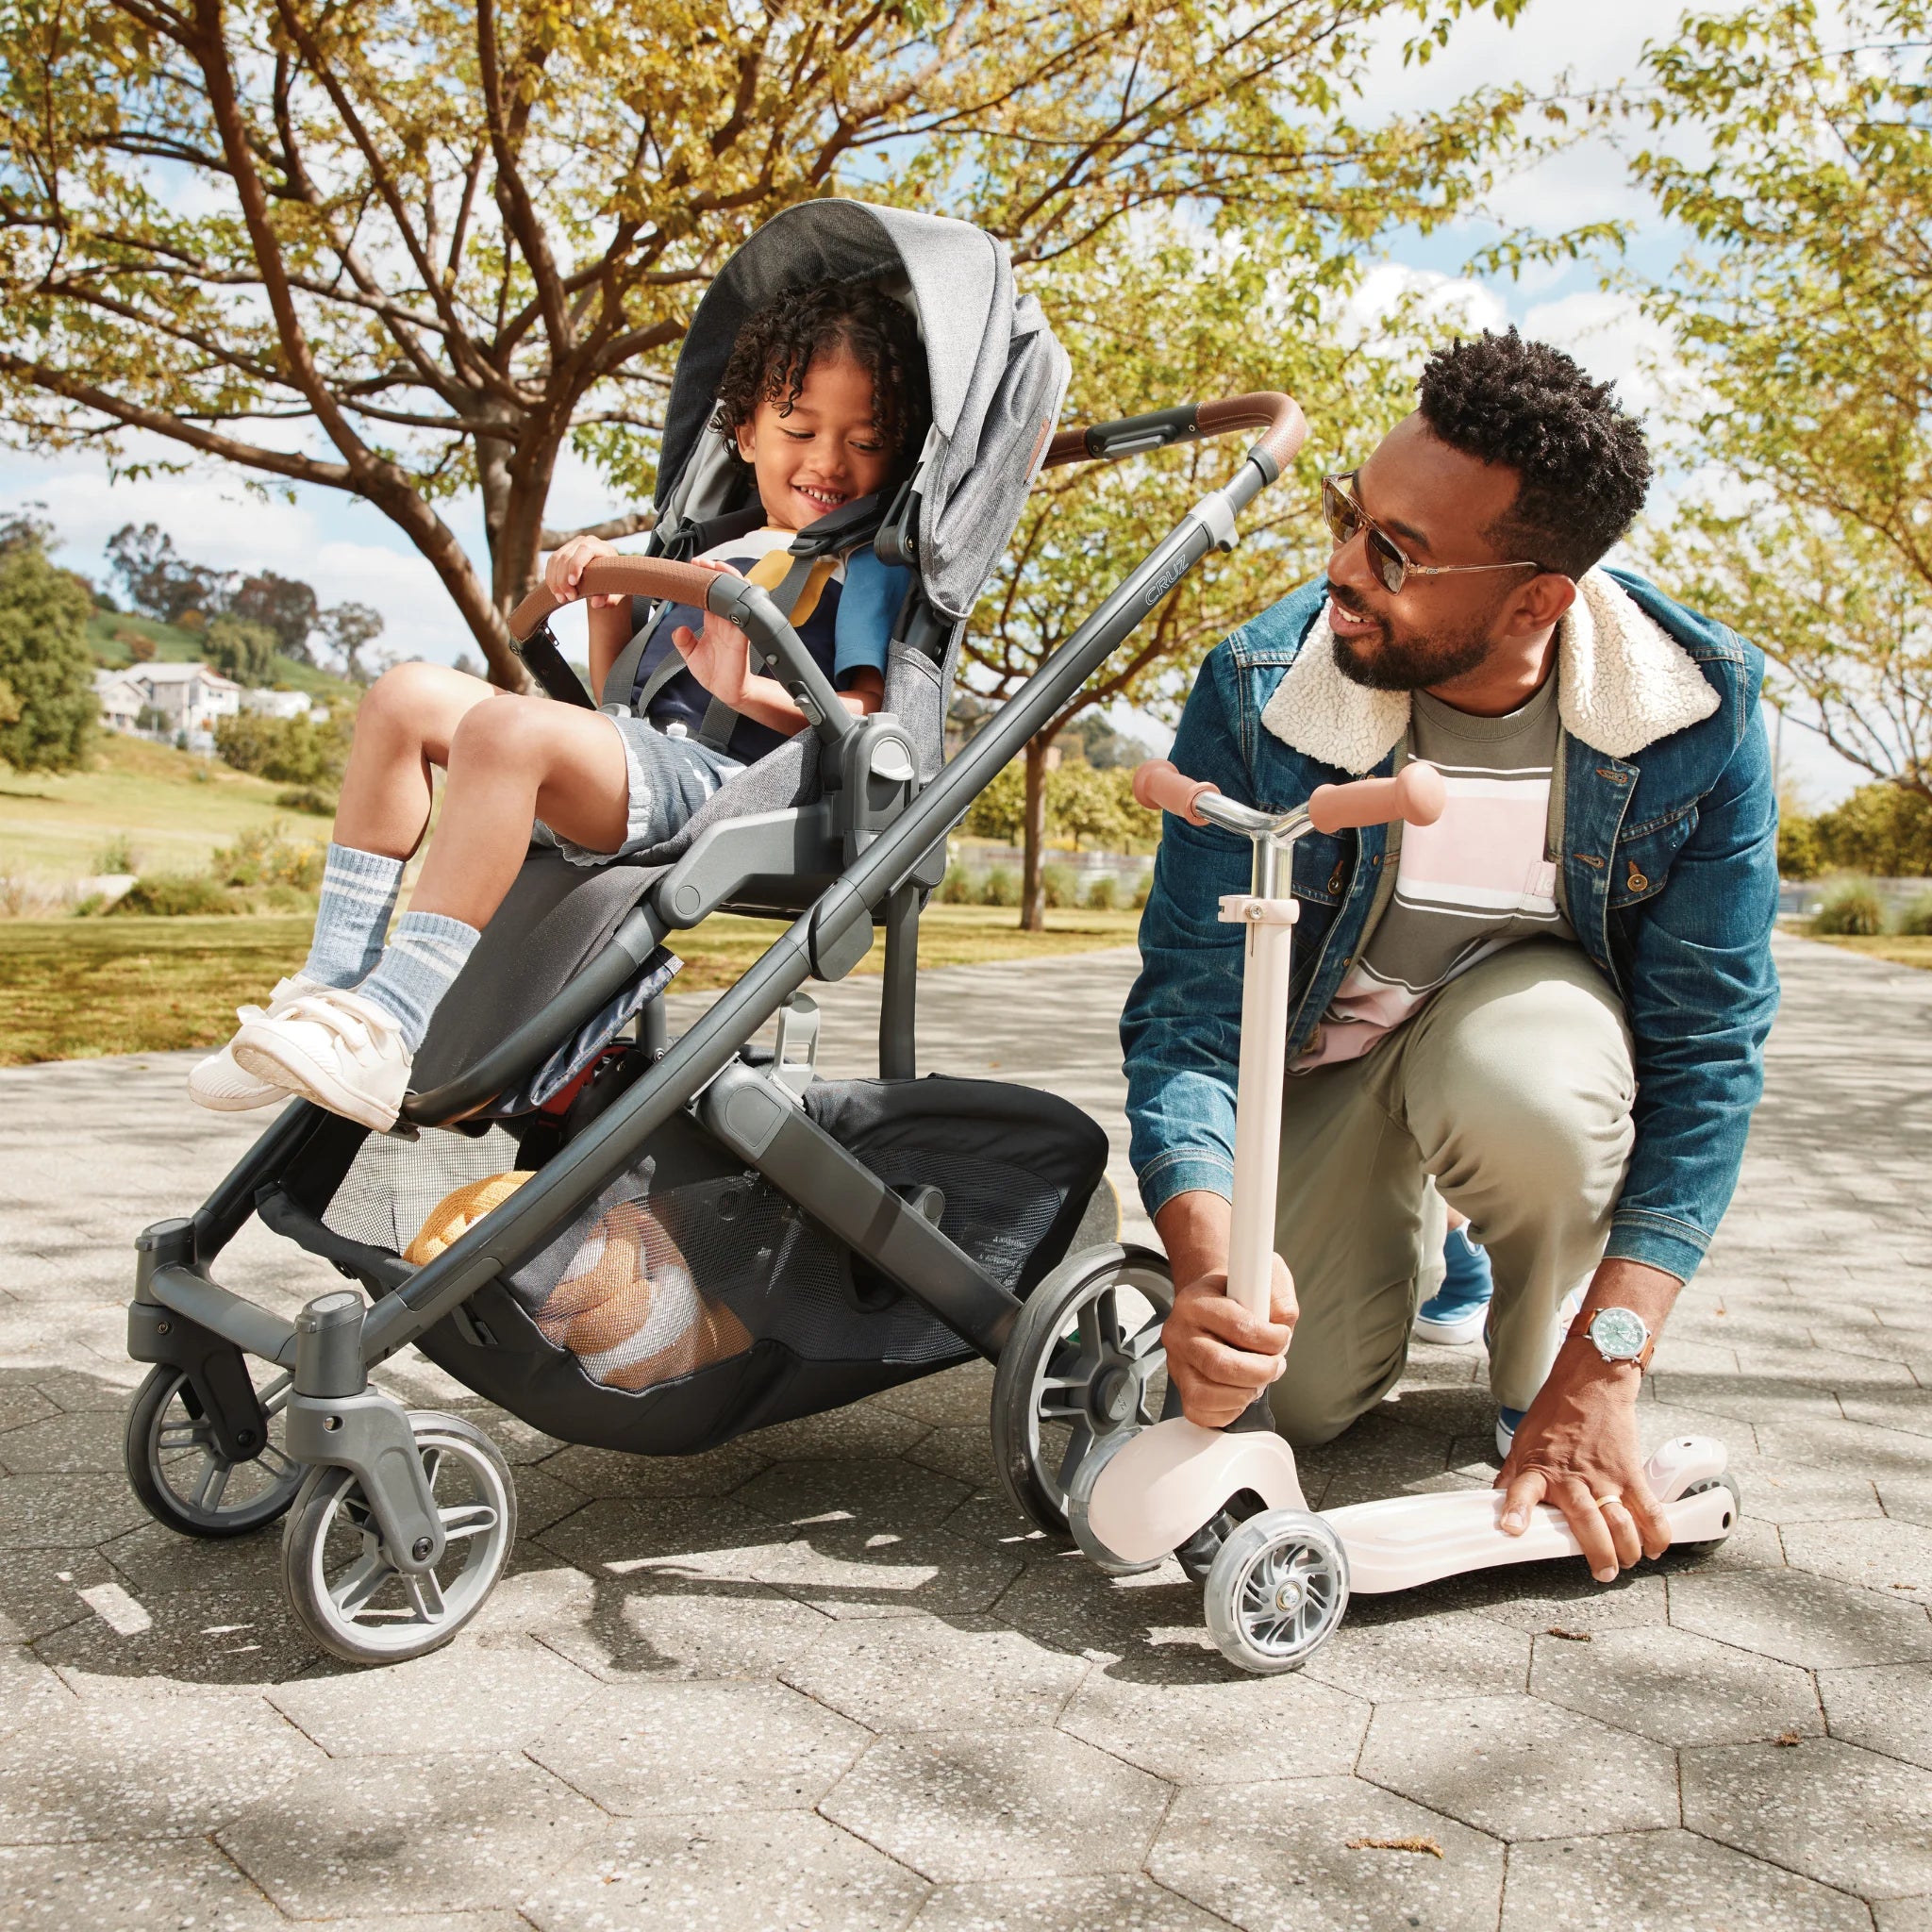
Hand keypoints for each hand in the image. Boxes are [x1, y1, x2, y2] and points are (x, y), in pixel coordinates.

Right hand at [543, 535, 627, 609]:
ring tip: (561, 599)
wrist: (607, 573)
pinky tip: (556, 592)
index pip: (585, 550)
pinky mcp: (562, 552)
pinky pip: (551, 564)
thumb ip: (609, 598)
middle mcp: (584, 542)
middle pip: (567, 556)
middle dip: (564, 579)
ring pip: (555, 560)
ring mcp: (571, 545)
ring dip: (555, 581)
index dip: (576, 565)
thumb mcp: (616, 591)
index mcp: (600, 547)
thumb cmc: (613, 582)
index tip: (573, 583)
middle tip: (568, 598)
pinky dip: (551, 579)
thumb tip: (596, 604)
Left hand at [670, 560, 751, 705]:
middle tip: (701, 563)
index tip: (692, 567)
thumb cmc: (714, 673)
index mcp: (714, 621)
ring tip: (716, 570)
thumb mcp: (691, 655)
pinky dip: (739, 604)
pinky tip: (728, 595)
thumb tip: (677, 629)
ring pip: (739, 595)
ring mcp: (736, 627)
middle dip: (717, 571)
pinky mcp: (742, 638)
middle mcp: (727, 620)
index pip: (710, 592)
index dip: (703, 578)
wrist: (727, 692)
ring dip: (729, 581)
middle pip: (727, 587)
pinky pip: (745, 617)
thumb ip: (683, 641)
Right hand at [1160, 1254, 1296, 1428]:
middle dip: (1261, 1372)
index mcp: (1195, 1300)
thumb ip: (1278, 1299)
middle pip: (1220, 1366)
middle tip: (1276, 1364)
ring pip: (1206, 1394)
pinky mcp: (1179, 1385)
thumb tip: (1283, 1324)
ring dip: (1245, 1393)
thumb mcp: (1261, 1277)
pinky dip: (1228, 1410)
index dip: (1271, 1339)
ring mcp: (1175, 1361)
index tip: (1283, 1335)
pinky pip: (1199, 1412)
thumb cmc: (1237, 1289)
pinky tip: (1241, 1392)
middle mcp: (1179, 1331)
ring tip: (1259, 1379)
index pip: (1237, 1328)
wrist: (1212, 1296)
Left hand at [1495, 1342, 1671, 1581]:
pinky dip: (1657, 1531)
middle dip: (1598, 1554)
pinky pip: (1648, 1508)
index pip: (1521, 1491)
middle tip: (1603, 1572)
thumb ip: (1513, 1477)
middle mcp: (1572, 1478)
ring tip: (1627, 1562)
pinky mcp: (1629, 1472)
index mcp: (1539, 1470)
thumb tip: (1497, 1502)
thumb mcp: (1523, 1444)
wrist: (1590, 1385)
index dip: (1517, 1511)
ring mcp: (1604, 1477)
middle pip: (1586, 1523)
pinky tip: (1655, 1546)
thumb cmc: (1555, 1414)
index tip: (1512, 1529)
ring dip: (1628, 1548)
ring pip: (1620, 1522)